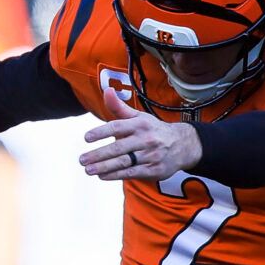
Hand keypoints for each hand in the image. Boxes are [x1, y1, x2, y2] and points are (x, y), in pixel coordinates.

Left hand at [81, 87, 200, 180]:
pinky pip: (131, 173)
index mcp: (140, 124)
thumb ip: (119, 108)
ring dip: (104, 167)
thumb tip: (107, 90)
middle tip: (82, 159)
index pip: (117, 127)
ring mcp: (150, 155)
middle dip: (99, 154)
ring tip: (88, 170)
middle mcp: (146, 139)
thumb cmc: (153, 130)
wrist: (183, 145)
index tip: (86, 138)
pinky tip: (102, 175)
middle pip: (118, 148)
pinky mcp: (154, 170)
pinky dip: (115, 175)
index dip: (101, 132)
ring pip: (124, 162)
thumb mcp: (139, 117)